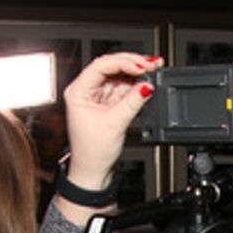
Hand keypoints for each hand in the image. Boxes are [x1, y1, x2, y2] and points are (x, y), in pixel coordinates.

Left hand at [62, 52, 163, 189]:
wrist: (93, 170)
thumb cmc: (92, 151)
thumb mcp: (115, 123)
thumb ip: (132, 102)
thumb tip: (147, 85)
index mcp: (78, 91)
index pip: (101, 66)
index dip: (124, 62)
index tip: (143, 66)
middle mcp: (86, 90)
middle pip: (111, 67)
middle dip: (133, 64)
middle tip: (153, 64)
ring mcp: (98, 96)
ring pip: (120, 77)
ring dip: (137, 74)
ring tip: (154, 72)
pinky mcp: (109, 104)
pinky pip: (124, 89)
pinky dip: (136, 86)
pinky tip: (147, 84)